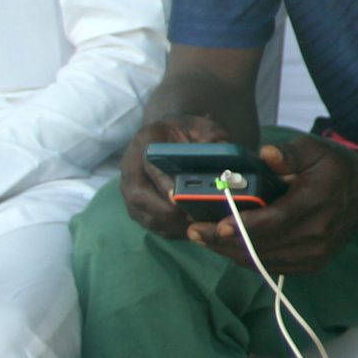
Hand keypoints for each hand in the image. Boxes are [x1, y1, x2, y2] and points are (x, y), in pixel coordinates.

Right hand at [122, 113, 237, 239]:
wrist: (171, 136)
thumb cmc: (188, 132)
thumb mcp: (202, 126)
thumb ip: (213, 138)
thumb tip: (226, 156)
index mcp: (146, 141)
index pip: (148, 164)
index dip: (162, 182)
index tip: (178, 197)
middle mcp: (132, 166)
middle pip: (138, 194)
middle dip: (164, 211)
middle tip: (192, 218)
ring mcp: (131, 188)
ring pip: (142, 213)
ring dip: (168, 224)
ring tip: (196, 228)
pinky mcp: (136, 205)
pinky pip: (148, 222)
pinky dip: (169, 230)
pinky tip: (191, 231)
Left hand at [186, 134, 357, 276]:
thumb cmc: (336, 170)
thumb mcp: (315, 149)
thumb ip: (288, 153)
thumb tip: (264, 156)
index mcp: (316, 204)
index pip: (274, 221)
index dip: (242, 226)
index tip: (214, 226)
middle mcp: (316, 235)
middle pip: (261, 246)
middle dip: (222, 241)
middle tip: (194, 231)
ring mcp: (314, 255)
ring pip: (261, 260)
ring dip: (230, 251)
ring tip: (204, 238)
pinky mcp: (310, 265)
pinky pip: (270, 266)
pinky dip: (246, 257)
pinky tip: (229, 245)